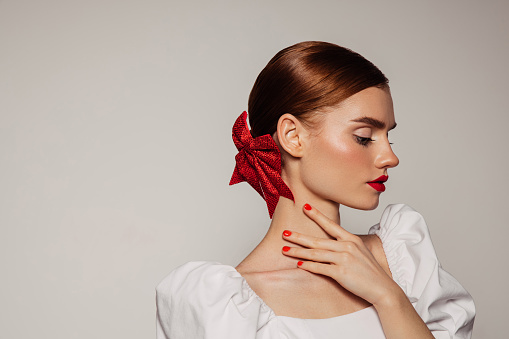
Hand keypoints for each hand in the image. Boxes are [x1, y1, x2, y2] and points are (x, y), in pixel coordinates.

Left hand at [281, 203, 400, 306]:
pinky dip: (308, 266)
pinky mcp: (341, 273)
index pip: (331, 225)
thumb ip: (345, 246)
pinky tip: (299, 264)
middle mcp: (347, 246)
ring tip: (285, 250)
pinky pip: (320, 268)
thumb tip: (329, 245)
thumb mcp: (360, 253)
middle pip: (317, 240)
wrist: (383, 289)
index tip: (305, 207)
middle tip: (284, 233)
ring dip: (298, 252)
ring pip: (315, 254)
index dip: (317, 216)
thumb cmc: (370, 273)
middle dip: (298, 236)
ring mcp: (344, 259)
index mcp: (352, 240)